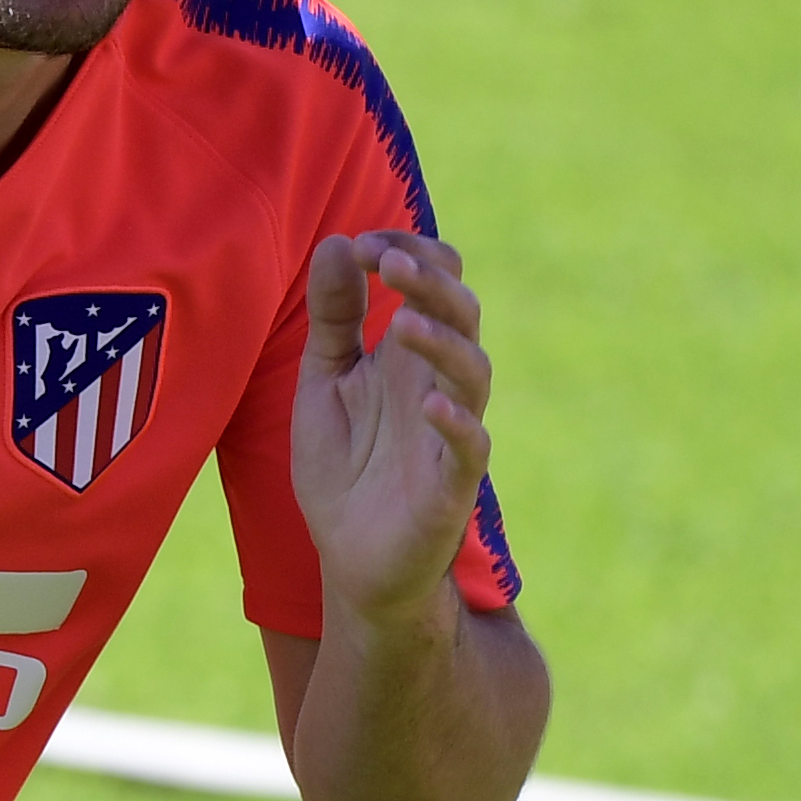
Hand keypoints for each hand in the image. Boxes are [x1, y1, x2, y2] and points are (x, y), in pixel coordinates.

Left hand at [289, 231, 492, 627]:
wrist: (352, 559)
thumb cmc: (344, 465)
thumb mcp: (325, 380)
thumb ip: (334, 316)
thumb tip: (338, 241)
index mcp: (408, 354)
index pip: (433, 280)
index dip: (407, 252)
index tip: (361, 245)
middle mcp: (437, 384)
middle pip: (462, 314)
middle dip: (432, 281)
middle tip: (388, 262)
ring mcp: (449, 433)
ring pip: (474, 373)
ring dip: (444, 343)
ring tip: (404, 323)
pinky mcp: (451, 487)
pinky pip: (472, 450)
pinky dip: (458, 425)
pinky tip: (432, 407)